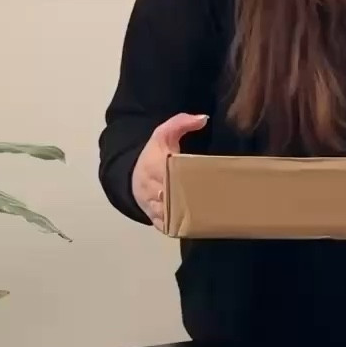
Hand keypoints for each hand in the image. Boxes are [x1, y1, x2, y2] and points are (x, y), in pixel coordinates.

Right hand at [132, 113, 207, 230]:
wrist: (132, 176)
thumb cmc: (153, 155)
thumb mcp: (162, 134)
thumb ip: (180, 123)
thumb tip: (203, 119)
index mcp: (155, 167)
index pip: (172, 174)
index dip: (186, 178)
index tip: (203, 179)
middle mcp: (152, 189)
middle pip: (174, 197)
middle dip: (190, 199)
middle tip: (213, 198)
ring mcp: (153, 207)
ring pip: (171, 215)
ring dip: (187, 215)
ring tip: (208, 214)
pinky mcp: (155, 219)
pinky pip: (167, 226)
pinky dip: (179, 227)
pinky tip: (195, 226)